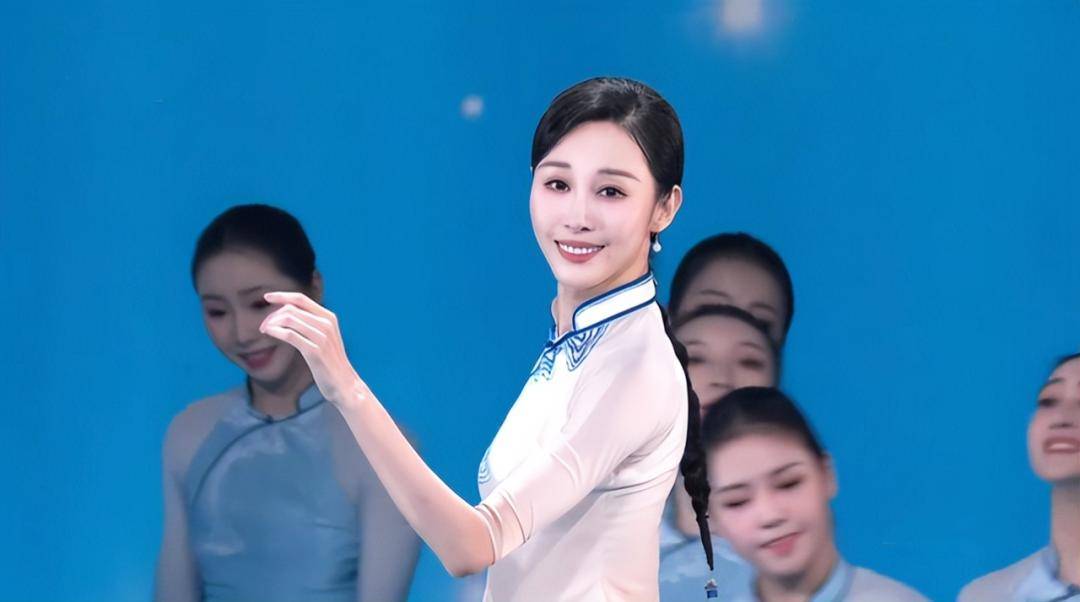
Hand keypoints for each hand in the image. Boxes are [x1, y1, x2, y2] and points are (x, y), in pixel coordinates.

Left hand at [260, 291, 366, 407]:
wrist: (344, 384)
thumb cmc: (331, 363)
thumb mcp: (325, 338)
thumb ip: (312, 324)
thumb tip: (289, 315)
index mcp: (329, 318)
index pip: (301, 299)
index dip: (282, 296)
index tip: (267, 297)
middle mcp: (326, 323)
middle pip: (292, 309)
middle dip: (273, 314)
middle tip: (263, 326)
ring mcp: (322, 337)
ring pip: (289, 319)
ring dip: (272, 323)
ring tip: (264, 330)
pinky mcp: (315, 350)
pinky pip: (290, 335)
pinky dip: (276, 331)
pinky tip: (269, 333)